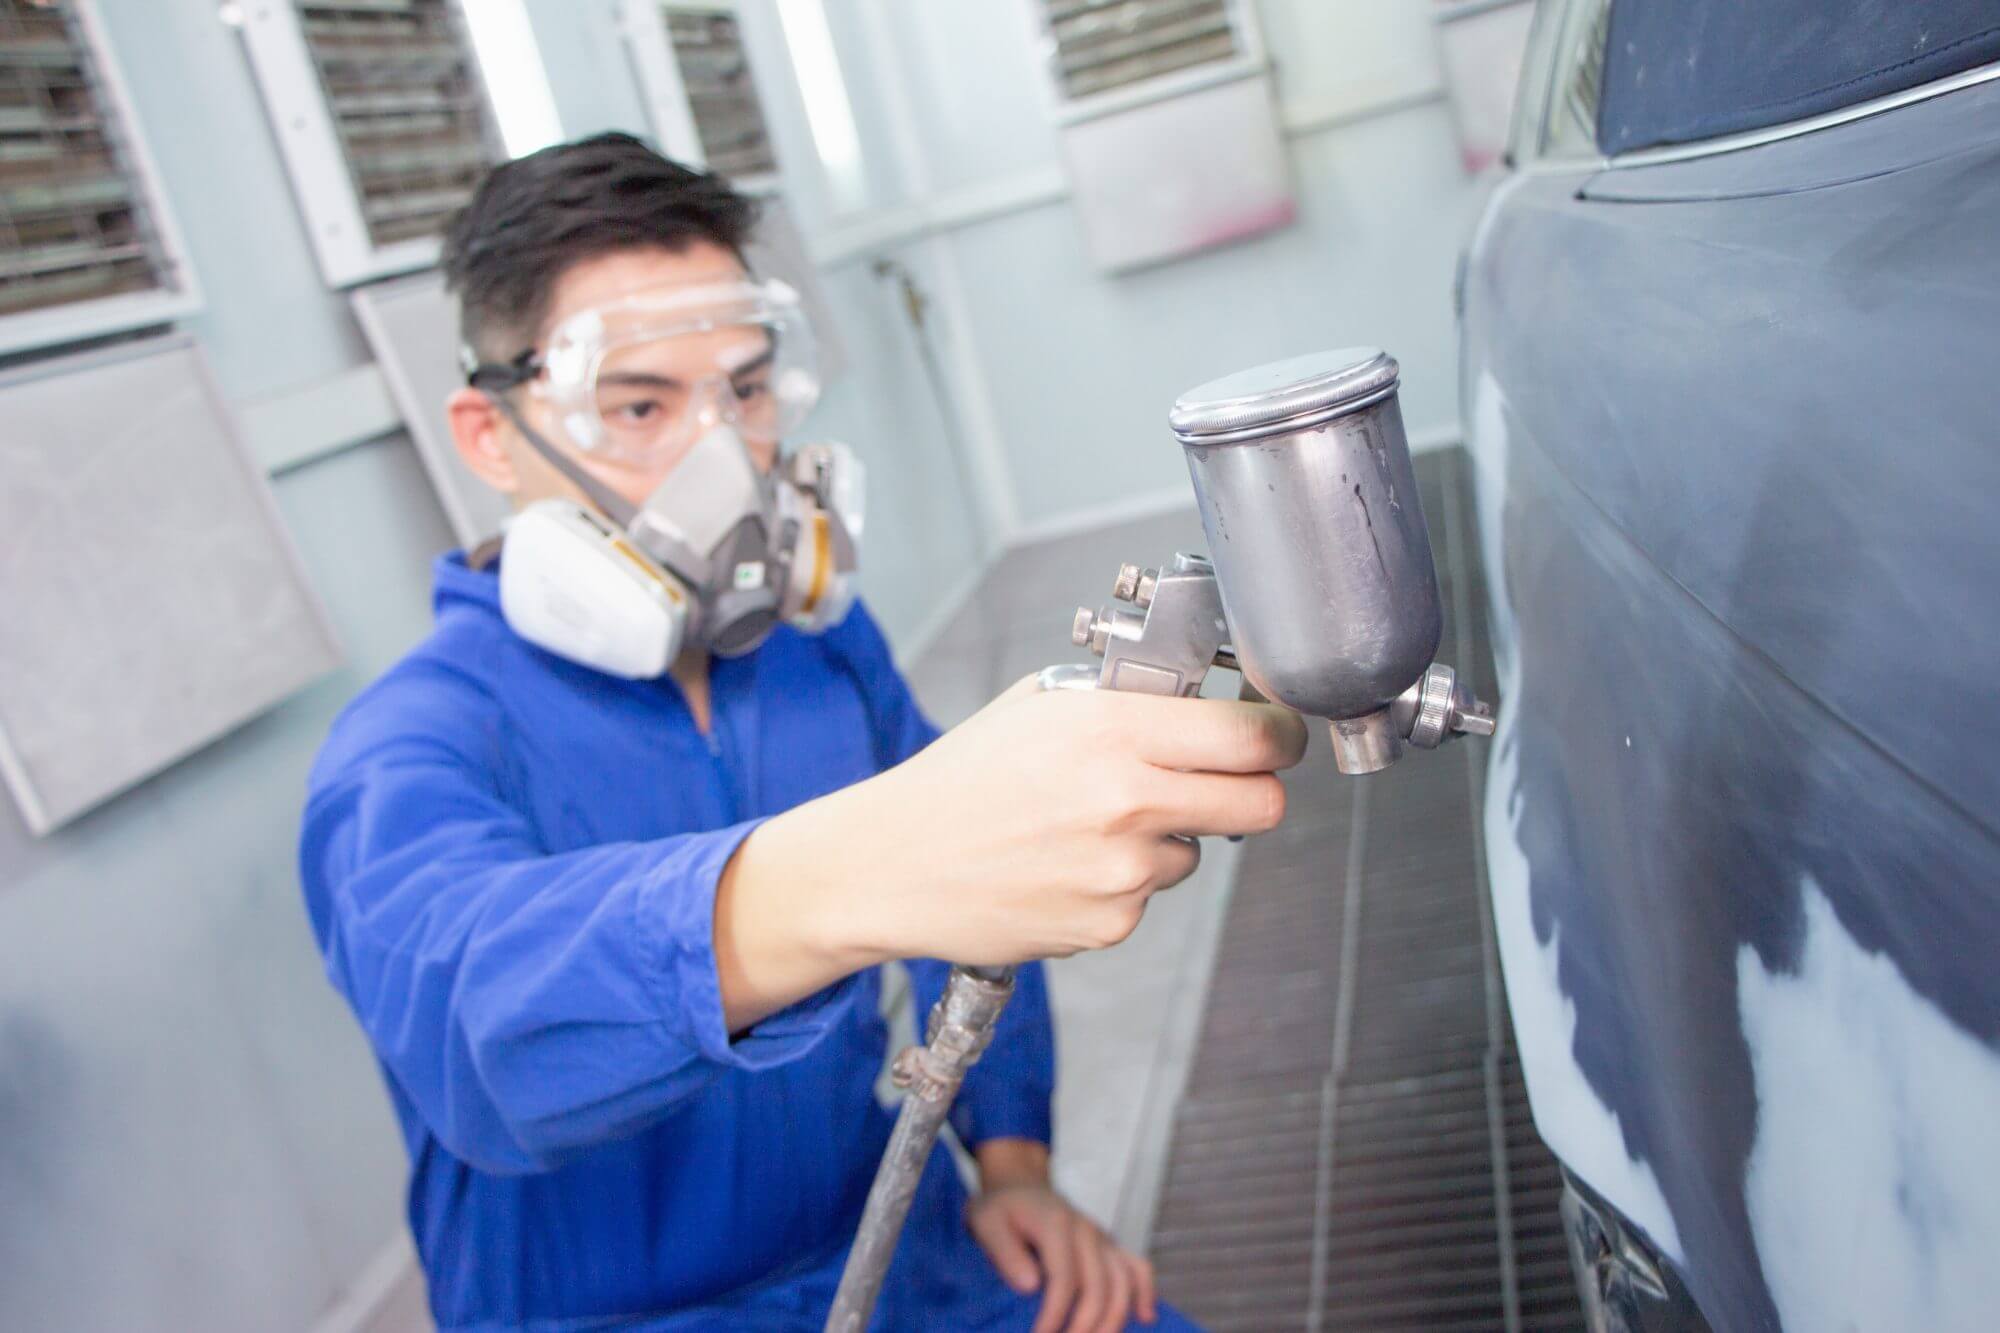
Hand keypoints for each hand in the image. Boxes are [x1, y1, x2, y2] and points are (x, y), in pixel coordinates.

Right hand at [809, 680, 1304, 963]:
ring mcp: (1122, 870)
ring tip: (1092, 825)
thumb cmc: (960, 780)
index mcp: (1112, 730)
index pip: (1253, 736)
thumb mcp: (1038, 705)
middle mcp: (1127, 800)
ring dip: (1169, 836)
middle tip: (1230, 780)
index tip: (1276, 733)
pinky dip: (1123, 880)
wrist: (893, 863)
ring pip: (1199, 850)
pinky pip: (1149, 894)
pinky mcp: (1109, 923)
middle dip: (1257, 789)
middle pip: (1264, 803)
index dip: (1280, 734)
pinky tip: (1066, 863)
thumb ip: (1121, 699)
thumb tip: (1196, 696)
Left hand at [966, 1144, 1156, 1332]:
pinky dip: (1145, 1292)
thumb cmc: (1000, 1209)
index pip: (1063, 1279)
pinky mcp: (1110, 1245)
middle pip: (1098, 1286)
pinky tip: (1144, 1318)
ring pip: (1123, 1282)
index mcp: (1056, 1224)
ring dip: (1113, 1320)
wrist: (1020, 1184)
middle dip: (1084, 1326)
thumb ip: (1005, 1252)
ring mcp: (1102, 1238)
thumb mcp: (986, 1223)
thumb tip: (1030, 1286)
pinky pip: (1138, 1267)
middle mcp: (1086, 1230)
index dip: (1054, 1315)